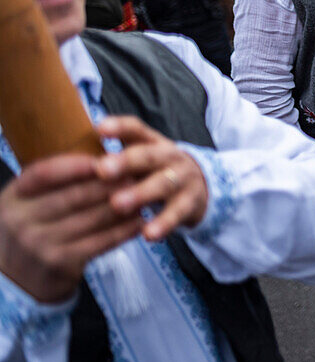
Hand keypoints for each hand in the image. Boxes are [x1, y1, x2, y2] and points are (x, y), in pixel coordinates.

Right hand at [0, 155, 141, 302]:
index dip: (75, 165)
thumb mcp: (28, 202)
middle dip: (108, 183)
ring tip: (143, 193)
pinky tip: (140, 221)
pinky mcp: (59, 264)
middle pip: (73, 195)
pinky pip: (99, 242)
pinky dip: (123, 230)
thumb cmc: (32, 229)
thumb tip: (99, 156)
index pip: (44, 173)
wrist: (15, 280)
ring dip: (122, 204)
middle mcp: (21, 220)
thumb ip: (52, 181)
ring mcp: (39, 244)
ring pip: (91, 218)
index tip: (104, 158)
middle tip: (136, 172)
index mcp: (13, 198)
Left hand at [95, 116, 208, 241]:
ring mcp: (182, 178)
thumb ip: (112, 157)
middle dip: (126, 162)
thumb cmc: (154, 172)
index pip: (136, 129)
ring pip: (163, 183)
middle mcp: (169, 156)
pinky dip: (163, 223)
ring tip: (118, 204)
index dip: (119, 128)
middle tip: (102, 170)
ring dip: (140, 193)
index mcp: (152, 142)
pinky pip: (177, 213)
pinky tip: (148, 234)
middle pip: (148, 156)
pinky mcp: (190, 202)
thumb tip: (68, 160)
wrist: (199, 187)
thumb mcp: (139, 158)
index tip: (100, 129)